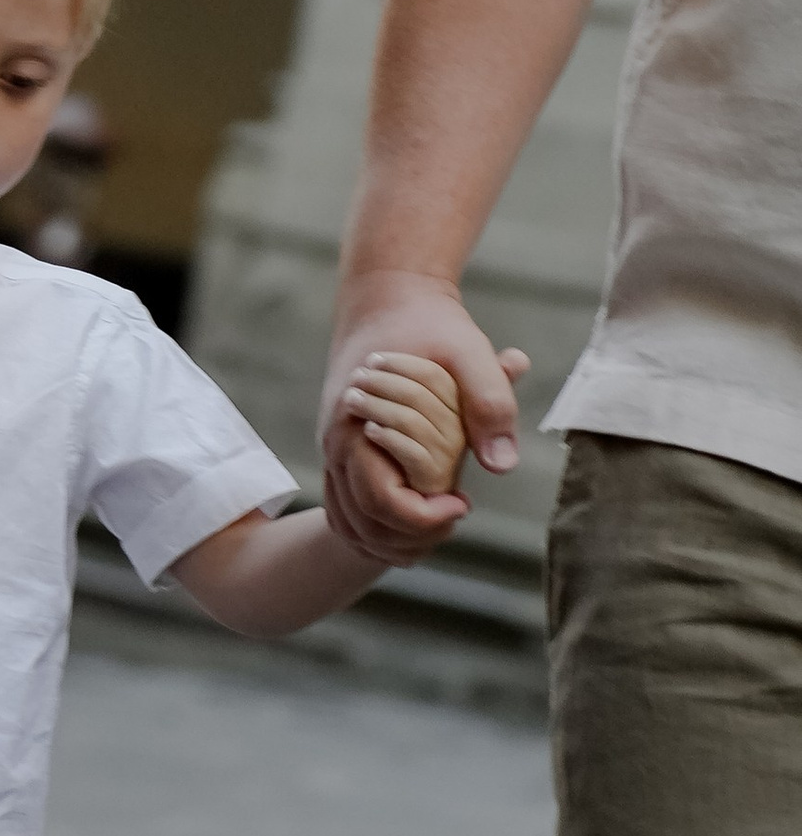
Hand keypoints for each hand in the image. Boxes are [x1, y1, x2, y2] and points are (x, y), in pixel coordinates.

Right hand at [321, 274, 525, 563]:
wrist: (385, 296)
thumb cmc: (429, 325)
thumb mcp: (470, 352)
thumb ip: (489, 403)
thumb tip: (501, 465)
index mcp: (360, 425)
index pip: (382, 502)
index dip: (425, 517)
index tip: (464, 502)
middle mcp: (338, 445)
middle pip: (363, 523)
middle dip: (413, 536)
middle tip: (457, 511)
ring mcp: (334, 449)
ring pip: (349, 523)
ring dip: (393, 539)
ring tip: (440, 520)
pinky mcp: (342, 450)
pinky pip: (346, 508)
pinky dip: (377, 527)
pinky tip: (417, 519)